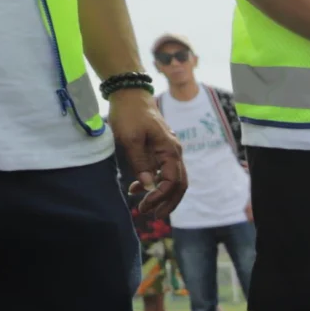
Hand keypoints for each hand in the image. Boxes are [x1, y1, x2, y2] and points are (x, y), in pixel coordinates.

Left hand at [110, 91, 188, 222]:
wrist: (130, 95)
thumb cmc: (129, 114)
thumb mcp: (130, 140)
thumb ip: (140, 163)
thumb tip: (150, 187)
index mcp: (170, 150)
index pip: (173, 181)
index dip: (160, 197)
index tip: (144, 206)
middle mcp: (174, 152)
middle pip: (179, 184)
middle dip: (167, 202)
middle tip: (152, 215)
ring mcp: (169, 151)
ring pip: (172, 180)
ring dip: (161, 195)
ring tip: (145, 207)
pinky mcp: (160, 150)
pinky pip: (163, 171)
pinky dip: (153, 183)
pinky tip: (136, 188)